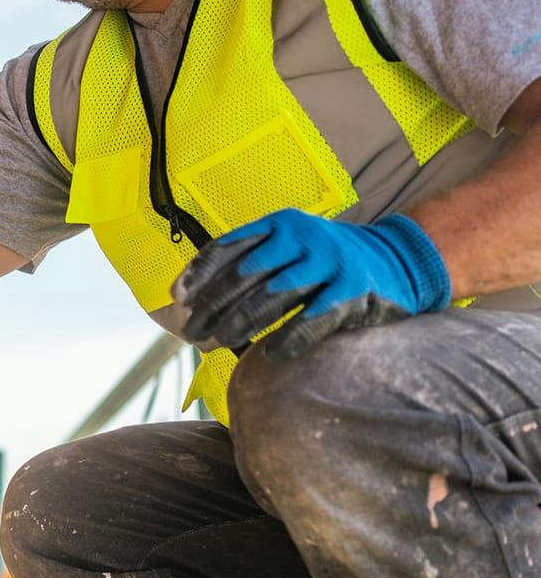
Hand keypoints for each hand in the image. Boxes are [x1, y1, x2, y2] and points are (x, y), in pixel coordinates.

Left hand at [175, 208, 450, 361]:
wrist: (398, 259)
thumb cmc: (324, 261)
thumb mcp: (288, 248)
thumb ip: (247, 264)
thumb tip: (189, 299)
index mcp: (279, 224)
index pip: (229, 247)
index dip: (200, 274)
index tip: (180, 300)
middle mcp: (303, 236)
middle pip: (245, 274)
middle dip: (214, 305)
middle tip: (194, 332)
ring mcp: (331, 261)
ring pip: (273, 295)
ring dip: (241, 322)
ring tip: (219, 341)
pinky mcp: (356, 289)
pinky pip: (314, 317)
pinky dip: (289, 337)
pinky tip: (269, 353)